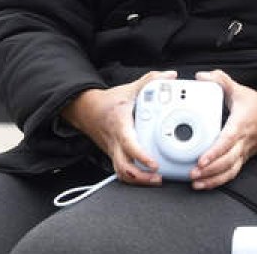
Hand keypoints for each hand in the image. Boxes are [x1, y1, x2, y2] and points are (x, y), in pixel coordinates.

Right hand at [61, 70, 176, 185]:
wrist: (87, 111)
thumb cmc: (108, 103)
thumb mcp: (129, 89)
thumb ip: (150, 81)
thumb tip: (170, 76)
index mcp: (120, 126)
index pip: (128, 144)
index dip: (141, 156)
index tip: (153, 163)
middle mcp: (116, 142)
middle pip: (124, 168)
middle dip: (141, 177)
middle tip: (158, 176)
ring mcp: (114, 151)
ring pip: (122, 174)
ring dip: (138, 181)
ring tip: (155, 180)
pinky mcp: (115, 156)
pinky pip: (123, 171)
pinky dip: (135, 178)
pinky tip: (147, 177)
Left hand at [189, 69, 256, 189]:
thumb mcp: (239, 89)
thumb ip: (220, 80)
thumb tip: (202, 76)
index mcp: (240, 124)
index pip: (227, 141)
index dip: (214, 152)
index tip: (201, 160)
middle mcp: (243, 141)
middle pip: (227, 161)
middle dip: (209, 170)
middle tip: (193, 173)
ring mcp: (244, 151)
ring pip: (230, 170)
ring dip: (213, 179)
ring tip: (196, 182)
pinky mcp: (244, 158)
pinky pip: (232, 172)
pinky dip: (219, 180)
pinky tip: (206, 183)